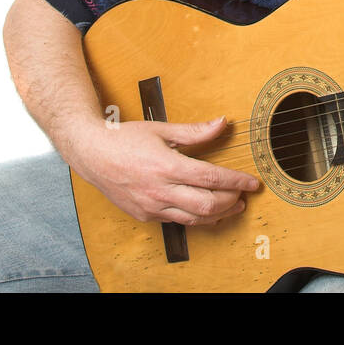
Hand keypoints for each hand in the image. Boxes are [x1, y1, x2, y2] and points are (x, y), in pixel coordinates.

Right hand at [67, 116, 258, 225]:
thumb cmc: (124, 139)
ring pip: (195, 218)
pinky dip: (197, 218)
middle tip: (243, 194)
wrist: (91, 154)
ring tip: (232, 205)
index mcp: (167, 166)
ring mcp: (152, 206)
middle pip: (207, 204)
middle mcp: (160, 190)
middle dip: (231, 200)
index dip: (236, 181)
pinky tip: (206, 210)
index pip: (212, 178)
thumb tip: (223, 123)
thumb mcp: (162, 129)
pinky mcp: (145, 215)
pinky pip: (178, 221)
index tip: (252, 182)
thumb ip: (195, 131)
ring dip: (218, 214)